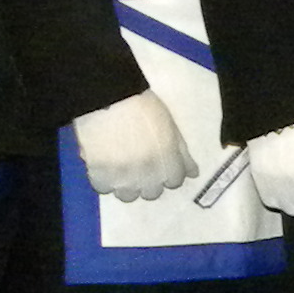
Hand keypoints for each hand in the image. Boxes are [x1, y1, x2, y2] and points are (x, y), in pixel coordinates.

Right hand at [71, 90, 194, 202]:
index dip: (168, 172)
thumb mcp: (170, 126)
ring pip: (128, 195)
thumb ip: (182, 153)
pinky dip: (104, 180)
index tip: (159, 164)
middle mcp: (149, 174)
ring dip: (126, 185)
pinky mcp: (99, 175)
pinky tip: (103, 165)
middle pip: (152, 193)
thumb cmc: (143, 106)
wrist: (109, 96)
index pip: (175, 181)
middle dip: (148, 181)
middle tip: (138, 166)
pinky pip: (103, 189)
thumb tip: (193, 174)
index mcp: (168, 161)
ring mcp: (124, 177)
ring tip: (119, 167)